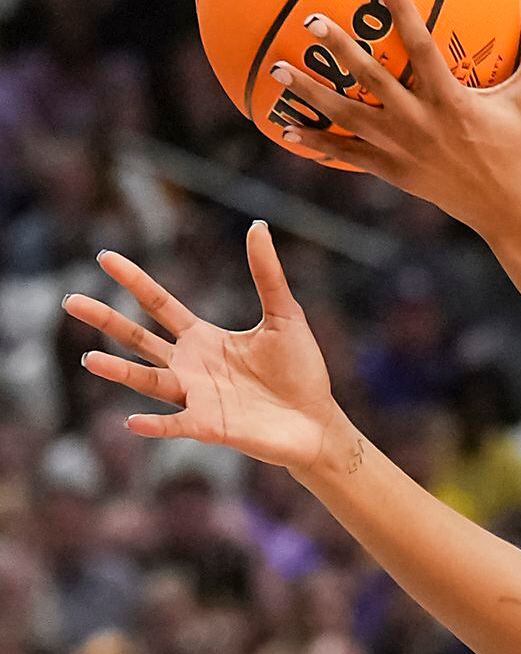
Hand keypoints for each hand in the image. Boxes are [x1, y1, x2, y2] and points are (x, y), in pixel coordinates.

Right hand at [66, 223, 351, 471]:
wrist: (318, 422)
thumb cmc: (301, 371)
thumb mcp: (285, 316)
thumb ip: (267, 275)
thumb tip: (258, 226)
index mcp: (203, 339)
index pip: (158, 304)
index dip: (133, 280)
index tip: (104, 257)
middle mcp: (190, 366)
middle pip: (138, 340)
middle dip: (106, 320)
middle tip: (70, 300)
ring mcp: (196, 397)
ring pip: (149, 381)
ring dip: (120, 372)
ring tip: (90, 359)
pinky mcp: (210, 426)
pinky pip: (176, 424)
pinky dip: (155, 423)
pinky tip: (132, 421)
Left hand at [269, 0, 520, 234]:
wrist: (516, 212)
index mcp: (453, 101)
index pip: (422, 48)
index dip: (402, 13)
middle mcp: (421, 124)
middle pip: (371, 81)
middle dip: (339, 49)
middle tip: (310, 20)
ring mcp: (403, 150)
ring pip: (348, 117)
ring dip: (310, 93)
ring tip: (276, 68)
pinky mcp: (394, 172)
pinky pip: (348, 154)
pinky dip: (316, 141)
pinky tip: (286, 126)